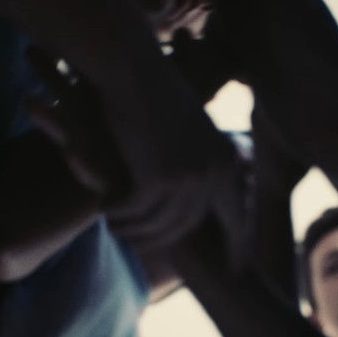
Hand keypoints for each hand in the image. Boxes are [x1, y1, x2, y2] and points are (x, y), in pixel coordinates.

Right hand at [24, 46, 217, 251]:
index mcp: (226, 159)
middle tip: (132, 238)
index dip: (236, 244)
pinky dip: (115, 211)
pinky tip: (101, 206)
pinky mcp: (158, 179)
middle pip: (185, 224)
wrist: (130, 67)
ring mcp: (190, 177)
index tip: (235, 269)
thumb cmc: (151, 93)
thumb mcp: (185, 130)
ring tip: (113, 226)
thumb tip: (191, 203)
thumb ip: (194, 163)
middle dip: (157, 237)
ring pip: (158, 224)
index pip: (234, 214)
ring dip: (131, 229)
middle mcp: (216, 172)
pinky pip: (134, 211)